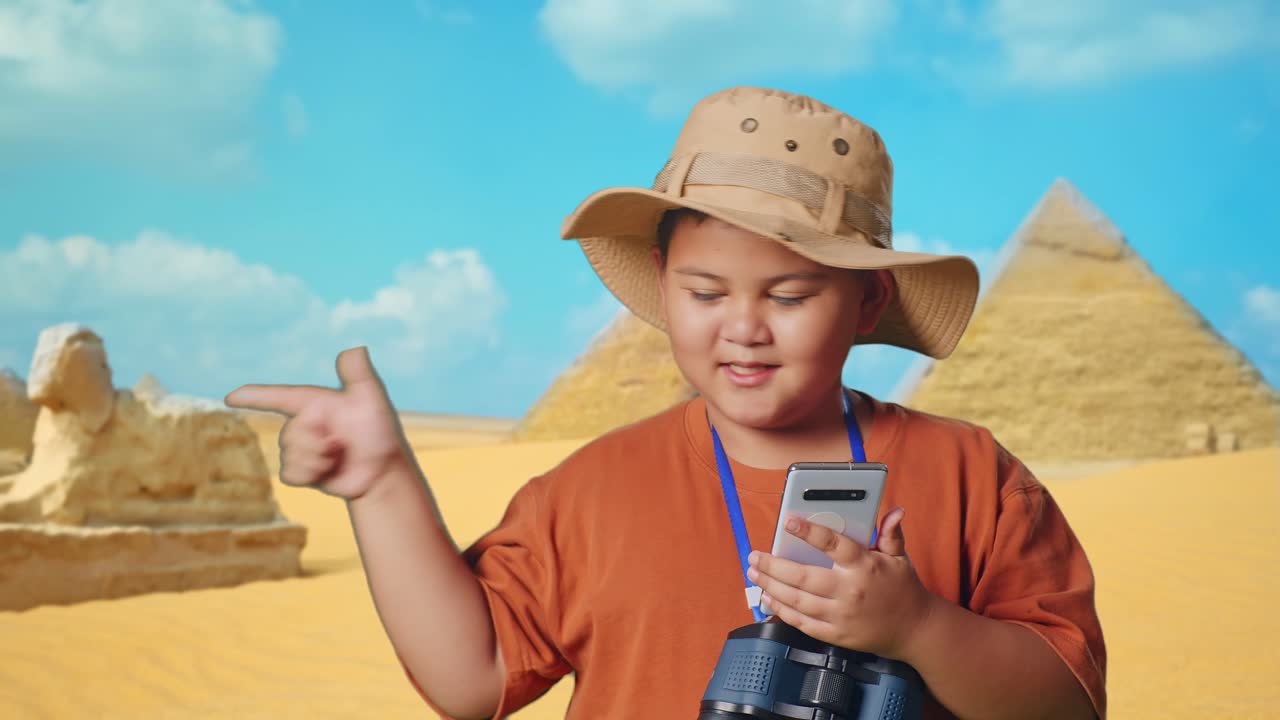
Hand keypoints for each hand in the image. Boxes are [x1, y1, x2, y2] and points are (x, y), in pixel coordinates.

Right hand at [224, 346, 409, 500]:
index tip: (230, 397)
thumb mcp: (371, 399)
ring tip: (338, 457)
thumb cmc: (380, 432)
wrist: (382, 471)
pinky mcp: (301, 471)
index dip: (254, 396)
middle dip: (317, 441)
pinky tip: (328, 472)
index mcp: (313, 403)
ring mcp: (300, 448)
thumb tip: (356, 349)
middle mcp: (303, 424)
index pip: (277, 396)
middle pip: (289, 433)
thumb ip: (359, 374)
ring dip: (317, 459)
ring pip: (289, 455)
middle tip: (341, 442)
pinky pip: (290, 474)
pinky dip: (310, 475)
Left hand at [746, 507, 935, 659]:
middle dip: (772, 565)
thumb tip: (895, 511)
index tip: (789, 521)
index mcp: (864, 566)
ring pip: (797, 600)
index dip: (809, 531)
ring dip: (771, 586)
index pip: (833, 545)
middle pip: (802, 576)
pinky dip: (781, 610)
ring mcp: (841, 615)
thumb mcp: (900, 557)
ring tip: (755, 573)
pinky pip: (802, 622)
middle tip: (754, 555)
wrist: (915, 630)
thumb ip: (891, 534)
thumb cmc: (903, 589)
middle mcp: (849, 591)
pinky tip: (769, 598)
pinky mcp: (835, 634)